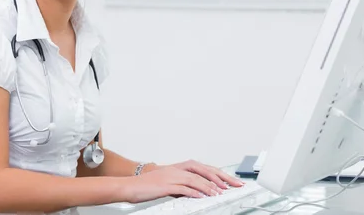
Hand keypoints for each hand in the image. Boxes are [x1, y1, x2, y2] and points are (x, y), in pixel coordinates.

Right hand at [120, 160, 243, 203]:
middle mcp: (178, 169)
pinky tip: (202, 197)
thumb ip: (184, 183)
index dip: (220, 174)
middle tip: (233, 185)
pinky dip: (194, 192)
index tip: (232, 181)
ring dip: (209, 186)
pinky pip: (183, 188)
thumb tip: (200, 190)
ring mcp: (172, 176)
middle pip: (204, 171)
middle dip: (220, 178)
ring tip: (220, 193)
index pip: (205, 168)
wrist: (130, 185)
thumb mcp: (170, 180)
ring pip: (195, 179)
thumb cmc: (149, 184)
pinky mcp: (165, 185)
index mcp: (180, 167)